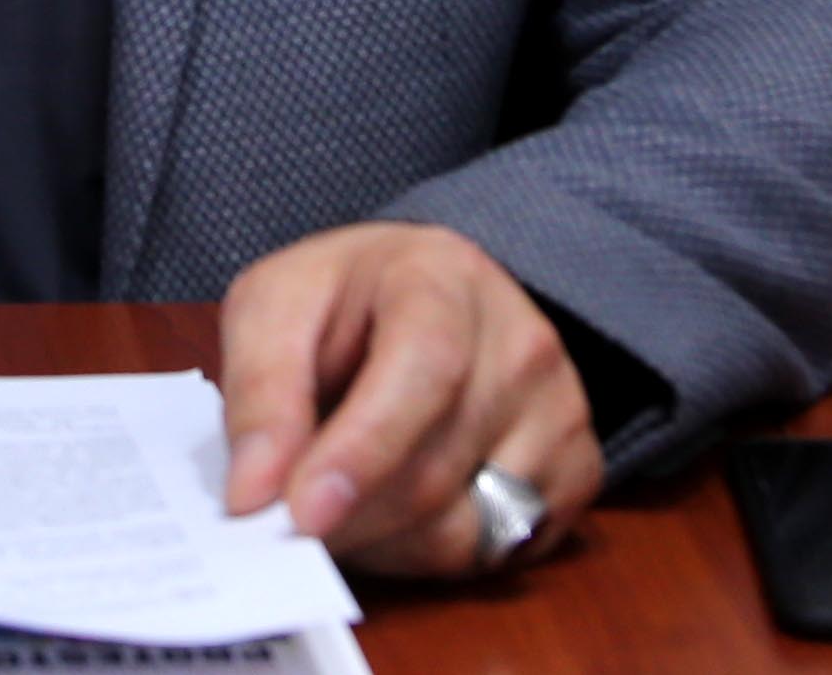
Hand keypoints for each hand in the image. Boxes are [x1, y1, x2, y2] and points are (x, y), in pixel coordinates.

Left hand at [218, 222, 602, 578]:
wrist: (424, 294)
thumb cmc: (343, 302)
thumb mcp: (274, 307)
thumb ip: (259, 390)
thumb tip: (254, 494)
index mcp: (441, 274)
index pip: (423, 369)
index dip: (362, 450)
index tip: (300, 514)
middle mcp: (520, 339)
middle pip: (434, 468)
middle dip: (347, 515)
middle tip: (288, 521)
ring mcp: (560, 407)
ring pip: (466, 528)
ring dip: (382, 542)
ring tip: (341, 500)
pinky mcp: (577, 469)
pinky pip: (498, 554)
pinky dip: (431, 556)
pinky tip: (397, 508)